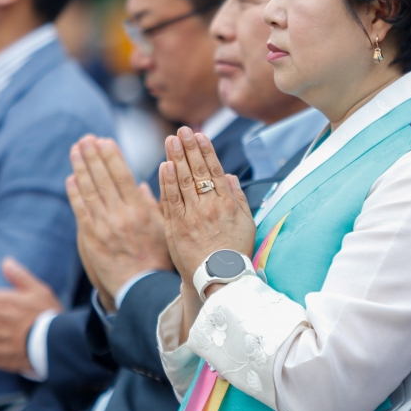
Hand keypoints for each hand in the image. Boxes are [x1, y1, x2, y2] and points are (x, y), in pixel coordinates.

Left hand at [65, 135, 171, 311]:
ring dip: (81, 168)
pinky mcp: (91, 238)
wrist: (142, 288)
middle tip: (85, 139)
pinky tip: (71, 178)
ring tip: (76, 150)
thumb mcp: (163, 228)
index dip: (111, 156)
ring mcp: (103, 226)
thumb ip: (152, 205)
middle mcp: (120, 215)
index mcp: (139, 210)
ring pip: (89, 190)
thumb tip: (140, 184)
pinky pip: (81, 210)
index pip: (122, 175)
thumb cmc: (158, 259)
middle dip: (93, 156)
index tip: (104, 140)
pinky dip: (74, 193)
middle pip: (103, 178)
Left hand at [158, 127, 254, 280]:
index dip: (205, 151)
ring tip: (171, 140)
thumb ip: (238, 198)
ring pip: (182, 182)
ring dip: (176, 159)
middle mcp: (209, 207)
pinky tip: (164, 166)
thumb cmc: (234, 252)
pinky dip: (167, 183)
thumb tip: (230, 176)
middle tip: (182, 130)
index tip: (199, 135)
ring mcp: (191, 217)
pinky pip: (170, 201)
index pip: (214, 170)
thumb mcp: (247, 223)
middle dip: (189, 148)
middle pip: (196, 172)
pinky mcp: (176, 228)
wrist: (220, 279)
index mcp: (227, 204)